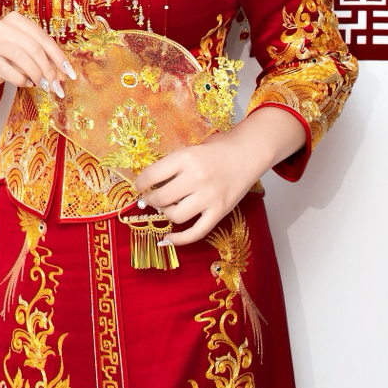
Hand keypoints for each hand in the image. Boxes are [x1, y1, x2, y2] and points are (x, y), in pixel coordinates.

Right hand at [0, 11, 75, 103]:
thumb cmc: (9, 52)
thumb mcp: (26, 48)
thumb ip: (44, 56)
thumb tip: (64, 75)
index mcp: (17, 19)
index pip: (43, 38)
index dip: (58, 56)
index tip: (69, 72)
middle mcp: (3, 27)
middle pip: (34, 49)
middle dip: (49, 69)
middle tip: (56, 85)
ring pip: (23, 59)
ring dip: (37, 75)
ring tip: (44, 85)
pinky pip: (10, 72)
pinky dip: (23, 80)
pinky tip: (28, 83)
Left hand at [132, 107, 306, 246]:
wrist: (248, 153)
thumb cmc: (217, 149)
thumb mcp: (191, 148)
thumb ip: (173, 164)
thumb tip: (148, 182)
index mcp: (187, 158)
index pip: (152, 175)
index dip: (140, 183)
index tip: (139, 185)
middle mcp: (197, 178)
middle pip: (162, 198)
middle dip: (150, 200)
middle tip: (148, 199)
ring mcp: (209, 197)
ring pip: (175, 216)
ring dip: (164, 213)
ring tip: (164, 207)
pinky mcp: (220, 211)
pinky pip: (196, 232)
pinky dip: (180, 239)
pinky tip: (167, 239)